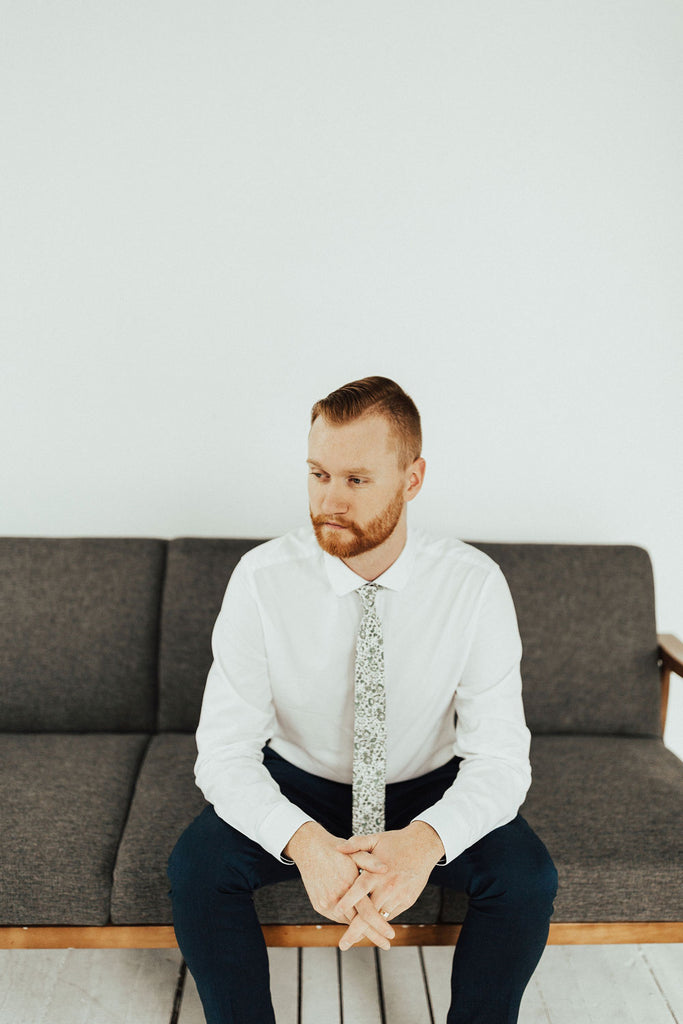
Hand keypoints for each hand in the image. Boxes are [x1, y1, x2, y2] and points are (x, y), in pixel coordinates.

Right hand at [284, 822, 394, 947]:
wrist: (309, 849)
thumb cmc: (337, 850)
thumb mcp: (355, 851)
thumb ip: (371, 861)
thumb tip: (387, 869)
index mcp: (348, 885)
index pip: (367, 912)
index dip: (380, 925)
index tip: (391, 936)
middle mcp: (336, 898)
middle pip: (357, 923)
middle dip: (373, 934)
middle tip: (387, 945)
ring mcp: (325, 903)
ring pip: (347, 922)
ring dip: (360, 928)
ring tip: (375, 934)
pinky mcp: (319, 905)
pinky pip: (337, 917)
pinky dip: (348, 919)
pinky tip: (357, 920)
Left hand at [333, 822, 444, 949]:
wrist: (423, 846)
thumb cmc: (396, 842)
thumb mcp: (375, 839)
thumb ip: (356, 844)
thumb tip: (337, 848)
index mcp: (377, 873)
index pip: (358, 891)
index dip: (347, 902)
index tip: (336, 912)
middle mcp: (387, 887)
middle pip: (368, 914)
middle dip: (355, 931)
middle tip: (343, 945)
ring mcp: (398, 896)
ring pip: (380, 918)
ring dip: (368, 930)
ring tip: (353, 939)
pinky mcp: (407, 901)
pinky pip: (391, 914)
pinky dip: (380, 920)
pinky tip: (370, 926)